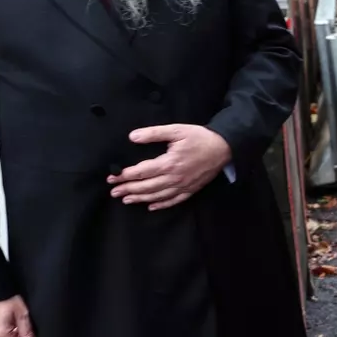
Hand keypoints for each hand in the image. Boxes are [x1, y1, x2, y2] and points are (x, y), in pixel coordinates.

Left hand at [108, 124, 232, 210]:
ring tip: (127, 200)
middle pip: (147, 186)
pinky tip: (151, 206)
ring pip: (158, 195)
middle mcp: (175, 177)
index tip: (112, 177)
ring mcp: (184, 185)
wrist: (223, 147)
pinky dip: (162, 205)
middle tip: (113, 192)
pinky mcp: (191, 189)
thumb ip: (154, 133)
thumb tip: (133, 136)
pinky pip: (174, 200)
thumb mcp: (176, 130)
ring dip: (141, 198)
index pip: (142, 172)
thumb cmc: (199, 137)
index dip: (125, 176)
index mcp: (169, 162)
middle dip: (129, 189)